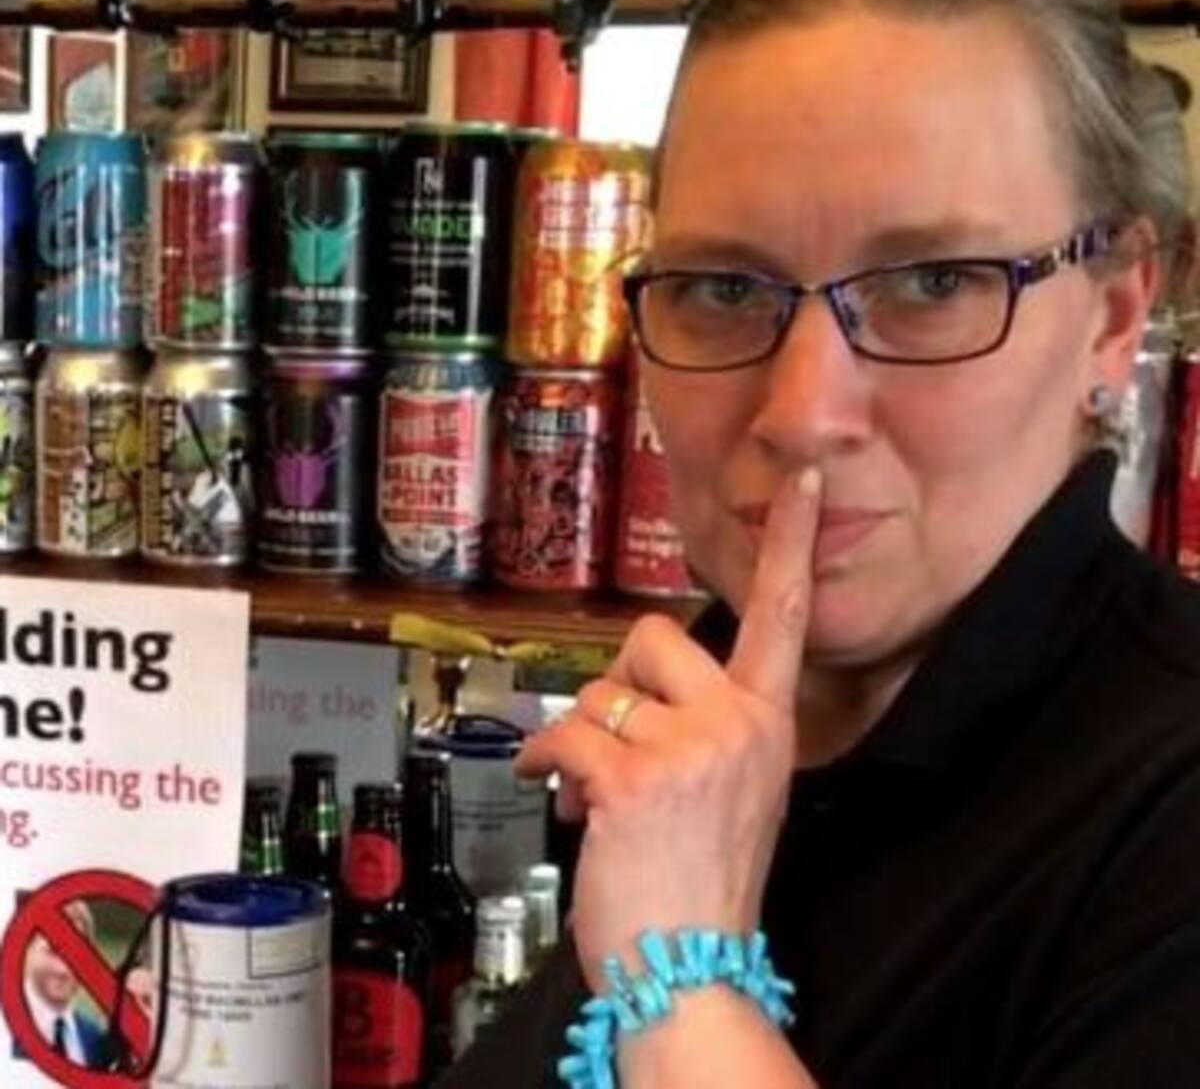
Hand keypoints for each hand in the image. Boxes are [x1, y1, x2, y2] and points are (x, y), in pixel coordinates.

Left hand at [515, 466, 821, 990]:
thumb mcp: (731, 788)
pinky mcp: (634, 778)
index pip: (783, 616)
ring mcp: (689, 750)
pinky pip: (563, 734)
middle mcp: (738, 724)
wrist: (689, 967)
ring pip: (599, 692)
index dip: (788, 543)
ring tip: (592, 791)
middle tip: (617, 737)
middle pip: (654, 635)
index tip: (799, 479)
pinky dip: (541, 760)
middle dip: (618, 682)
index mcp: (767, 721)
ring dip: (580, 739)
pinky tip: (551, 788)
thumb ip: (700, 723)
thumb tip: (624, 694)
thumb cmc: (701, 878)